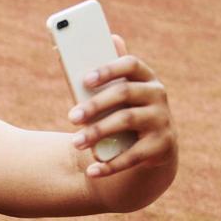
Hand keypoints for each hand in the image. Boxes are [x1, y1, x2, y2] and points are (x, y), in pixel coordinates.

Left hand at [66, 34, 176, 178]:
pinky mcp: (162, 146)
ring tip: (75, 143)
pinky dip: (110, 165)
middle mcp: (158, 94)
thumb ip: (95, 76)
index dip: (108, 70)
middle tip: (71, 117)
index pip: (130, 64)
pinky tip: (91, 170)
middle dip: (95, 105)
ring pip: (127, 121)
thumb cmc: (124, 112)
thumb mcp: (114, 95)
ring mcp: (162, 119)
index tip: (85, 80)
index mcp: (146, 76)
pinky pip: (133, 155)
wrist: (153, 147)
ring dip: (98, 132)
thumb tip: (58, 50)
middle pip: (125, 93)